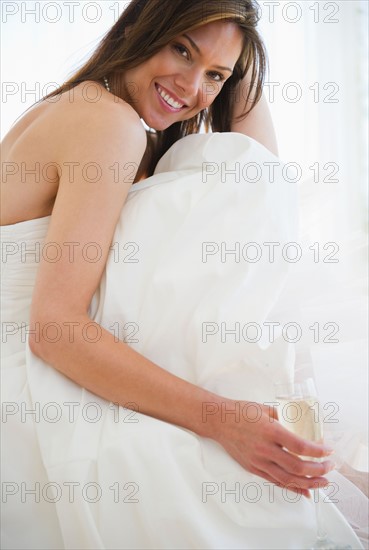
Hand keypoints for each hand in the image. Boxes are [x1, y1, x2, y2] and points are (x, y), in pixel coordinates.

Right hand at [209, 400, 333, 497]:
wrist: (218, 421)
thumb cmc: (241, 411)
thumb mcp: (266, 409)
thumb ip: (284, 417)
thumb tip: (304, 425)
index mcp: (270, 431)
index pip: (300, 446)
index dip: (318, 452)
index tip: (328, 450)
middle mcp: (264, 449)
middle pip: (297, 467)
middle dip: (318, 470)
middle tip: (329, 466)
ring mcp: (258, 461)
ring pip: (288, 479)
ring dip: (309, 483)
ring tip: (322, 482)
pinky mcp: (252, 468)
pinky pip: (275, 481)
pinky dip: (292, 487)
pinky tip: (304, 490)